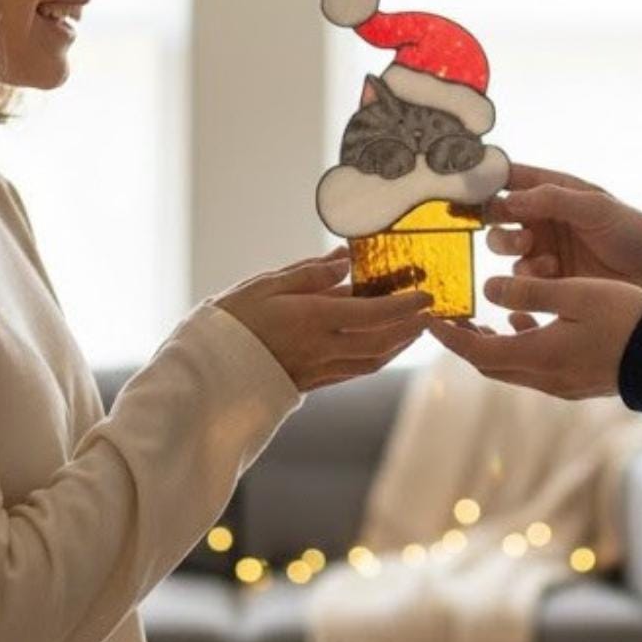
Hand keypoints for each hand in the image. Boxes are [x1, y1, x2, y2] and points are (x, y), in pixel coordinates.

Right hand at [217, 250, 432, 393]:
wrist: (207, 371)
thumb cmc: (233, 320)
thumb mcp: (267, 285)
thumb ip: (311, 273)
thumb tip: (345, 259)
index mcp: (312, 320)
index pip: (372, 313)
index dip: (404, 305)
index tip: (427, 294)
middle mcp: (322, 348)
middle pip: (382, 340)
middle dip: (411, 326)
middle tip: (433, 309)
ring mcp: (319, 370)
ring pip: (373, 360)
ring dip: (400, 344)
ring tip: (417, 326)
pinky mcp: (313, 382)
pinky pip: (356, 371)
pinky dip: (379, 357)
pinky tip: (385, 346)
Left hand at [426, 273, 641, 399]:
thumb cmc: (627, 321)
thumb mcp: (577, 295)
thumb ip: (530, 293)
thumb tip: (489, 290)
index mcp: (538, 355)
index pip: (477, 350)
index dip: (449, 335)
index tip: (428, 320)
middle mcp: (544, 377)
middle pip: (489, 363)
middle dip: (464, 341)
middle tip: (447, 317)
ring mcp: (561, 384)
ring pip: (511, 366)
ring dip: (490, 344)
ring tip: (478, 317)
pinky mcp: (577, 382)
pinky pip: (534, 367)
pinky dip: (518, 345)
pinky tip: (523, 323)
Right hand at [483, 165, 641, 294]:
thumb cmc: (629, 230)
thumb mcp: (596, 207)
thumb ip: (554, 199)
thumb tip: (509, 198)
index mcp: (551, 190)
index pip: (509, 177)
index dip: (486, 176)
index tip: (467, 182)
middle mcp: (539, 216)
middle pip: (496, 212)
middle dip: (495, 218)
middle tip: (512, 224)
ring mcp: (540, 247)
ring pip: (502, 244)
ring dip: (510, 246)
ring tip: (532, 248)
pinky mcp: (545, 278)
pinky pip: (520, 275)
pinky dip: (528, 274)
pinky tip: (551, 272)